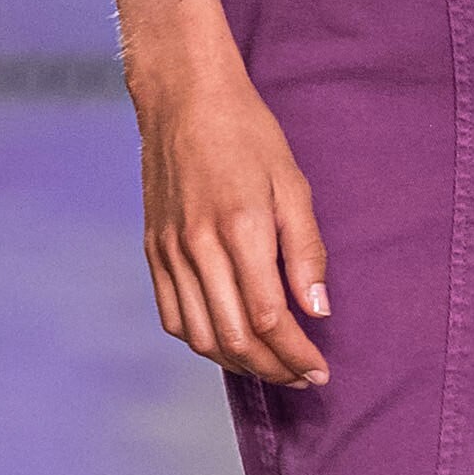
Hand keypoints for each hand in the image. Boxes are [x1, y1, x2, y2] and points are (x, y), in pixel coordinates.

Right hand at [139, 57, 331, 384]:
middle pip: (234, 337)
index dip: (296, 354)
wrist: (184, 97)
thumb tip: (317, 311)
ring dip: (239, 363)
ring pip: (200, 336)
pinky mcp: (153, 250)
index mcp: (240, 227)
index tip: (320, 370)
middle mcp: (199, 246)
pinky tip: (228, 343)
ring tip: (271, 366)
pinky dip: (202, 342)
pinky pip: (172, 316)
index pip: (268, 316)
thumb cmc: (247, 134)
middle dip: (274, 368)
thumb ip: (306, 251)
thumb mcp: (292, 184)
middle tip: (303, 376)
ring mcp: (170, 251)